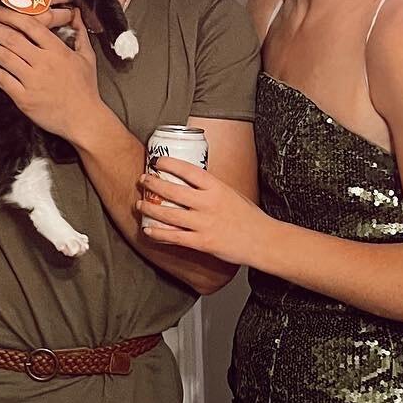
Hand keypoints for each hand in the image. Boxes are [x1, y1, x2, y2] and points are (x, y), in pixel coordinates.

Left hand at [0, 6, 104, 142]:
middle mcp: (43, 63)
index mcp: (58, 50)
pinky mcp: (24, 98)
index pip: (31, 26)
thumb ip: (80, 33)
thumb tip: (76, 13)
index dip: (12, 16)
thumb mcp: (88, 57)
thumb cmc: (86, 88)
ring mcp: (32, 81)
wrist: (84, 119)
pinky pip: (2, 79)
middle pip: (13, 39)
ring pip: (5, 57)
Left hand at [136, 157, 271, 267]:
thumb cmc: (249, 217)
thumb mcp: (232, 194)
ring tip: (139, 203)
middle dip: (153, 183)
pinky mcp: (202, 242)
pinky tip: (147, 230)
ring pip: (169, 214)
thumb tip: (192, 183)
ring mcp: (204, 223)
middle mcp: (209, 204)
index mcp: (217, 188)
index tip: (157, 161)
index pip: (189, 170)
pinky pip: (174, 237)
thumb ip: (212, 189)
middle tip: (142, 179)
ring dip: (150, 208)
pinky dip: (158, 233)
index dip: (169, 164)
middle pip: (173, 191)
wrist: (263, 241)